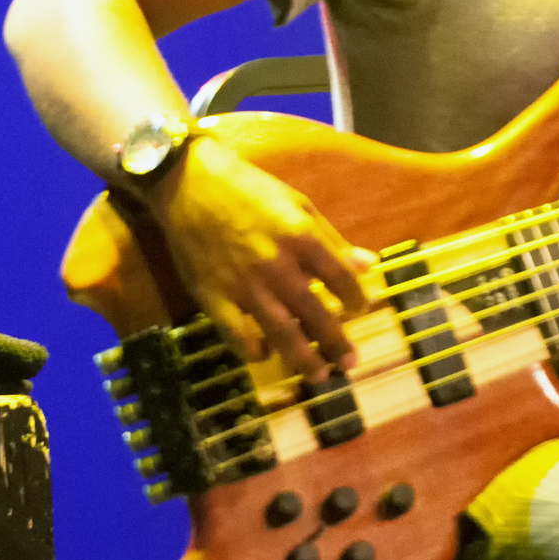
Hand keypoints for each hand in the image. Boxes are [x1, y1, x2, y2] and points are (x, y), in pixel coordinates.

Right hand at [144, 136, 373, 376]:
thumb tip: (369, 265)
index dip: (356, 299)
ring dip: (303, 358)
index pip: (341, 278)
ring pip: (281, 333)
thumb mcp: (299, 204)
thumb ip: (333, 240)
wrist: (189, 185)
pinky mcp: (213, 298)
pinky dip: (254, 351)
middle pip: (315, 313)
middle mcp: (277, 265)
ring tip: (319, 374)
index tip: (361, 310)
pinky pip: (238, 336)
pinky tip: (265, 354)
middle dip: (335, 342)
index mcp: (301, 237)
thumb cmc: (250, 190)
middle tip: (349, 363)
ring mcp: (244, 285)